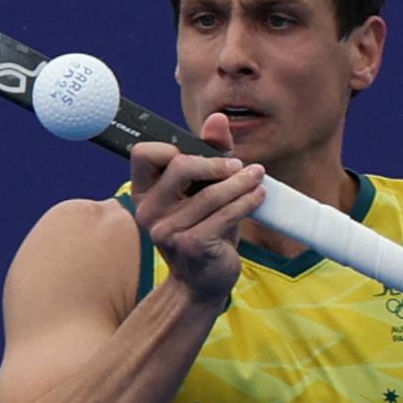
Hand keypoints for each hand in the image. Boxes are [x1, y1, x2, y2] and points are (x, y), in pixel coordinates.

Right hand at [130, 113, 264, 302]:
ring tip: (258, 175)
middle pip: (179, 166)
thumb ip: (210, 154)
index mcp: (144, 193)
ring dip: (240, 182)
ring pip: (209, 193)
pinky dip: (246, 202)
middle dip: (215, 162)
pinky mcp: (191, 244)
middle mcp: (148, 211)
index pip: (143, 153)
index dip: (173, 147)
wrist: (202, 284)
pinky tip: (259, 195)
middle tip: (238, 166)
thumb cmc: (203, 231)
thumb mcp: (204, 192)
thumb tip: (219, 118)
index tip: (204, 154)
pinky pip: (225, 215)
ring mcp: (167, 230)